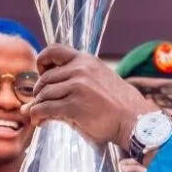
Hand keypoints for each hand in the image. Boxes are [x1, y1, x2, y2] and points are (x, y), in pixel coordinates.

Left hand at [22, 45, 156, 146]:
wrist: (134, 120)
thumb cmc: (119, 105)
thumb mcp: (101, 80)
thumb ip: (77, 81)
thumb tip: (53, 89)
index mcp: (86, 61)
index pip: (53, 50)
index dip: (42, 61)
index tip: (42, 74)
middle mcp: (80, 70)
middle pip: (44, 78)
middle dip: (39, 93)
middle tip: (42, 104)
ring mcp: (76, 87)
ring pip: (42, 95)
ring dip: (37, 107)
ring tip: (40, 116)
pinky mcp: (73, 106)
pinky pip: (44, 109)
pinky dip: (37, 116)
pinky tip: (40, 121)